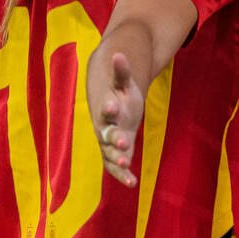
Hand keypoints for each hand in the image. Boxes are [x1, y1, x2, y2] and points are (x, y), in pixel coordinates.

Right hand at [91, 50, 144, 187]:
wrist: (113, 111)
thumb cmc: (120, 96)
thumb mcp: (123, 84)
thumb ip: (121, 71)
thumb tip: (118, 54)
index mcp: (107, 111)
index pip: (107, 110)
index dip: (109, 108)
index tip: (112, 105)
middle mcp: (105, 130)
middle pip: (108, 135)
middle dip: (115, 139)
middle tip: (123, 142)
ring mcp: (110, 144)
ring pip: (111, 154)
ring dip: (118, 160)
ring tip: (127, 164)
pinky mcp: (116, 155)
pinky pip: (116, 168)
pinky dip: (123, 176)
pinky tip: (132, 183)